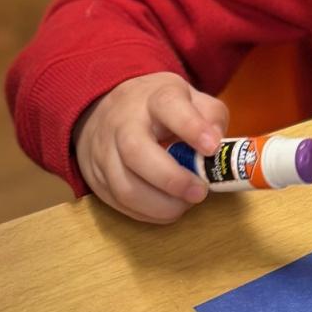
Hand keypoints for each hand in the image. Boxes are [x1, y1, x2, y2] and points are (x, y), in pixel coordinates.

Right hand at [74, 72, 228, 223]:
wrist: (108, 108)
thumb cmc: (160, 109)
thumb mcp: (192, 99)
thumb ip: (211, 118)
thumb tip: (217, 148)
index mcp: (154, 98)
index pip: (169, 105)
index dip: (192, 127)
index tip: (212, 147)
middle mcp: (122, 122)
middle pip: (136, 151)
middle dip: (171, 179)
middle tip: (200, 192)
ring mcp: (103, 151)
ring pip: (124, 185)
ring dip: (160, 204)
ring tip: (185, 203)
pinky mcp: (94, 177)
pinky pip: (118, 203)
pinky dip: (147, 213)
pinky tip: (167, 208)